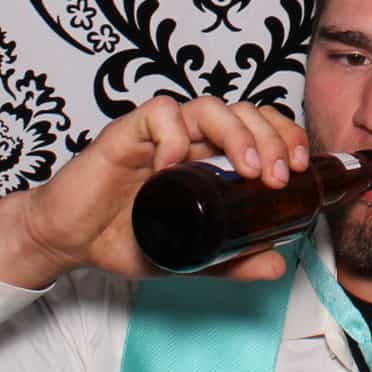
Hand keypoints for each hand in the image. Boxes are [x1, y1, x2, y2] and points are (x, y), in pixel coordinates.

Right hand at [0, 95, 311, 287]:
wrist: (71, 242)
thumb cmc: (126, 238)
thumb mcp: (192, 257)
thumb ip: (232, 261)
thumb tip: (278, 265)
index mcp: (211, 156)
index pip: (260, 127)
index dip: (286, 137)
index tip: (300, 169)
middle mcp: (191, 137)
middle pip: (244, 112)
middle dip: (271, 138)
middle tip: (278, 176)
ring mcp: (160, 133)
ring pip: (209, 106)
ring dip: (236, 132)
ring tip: (244, 169)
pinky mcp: (127, 132)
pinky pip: (159, 114)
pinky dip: (175, 135)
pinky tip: (176, 165)